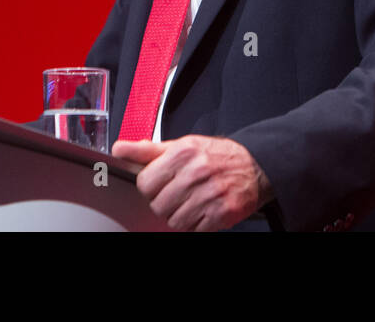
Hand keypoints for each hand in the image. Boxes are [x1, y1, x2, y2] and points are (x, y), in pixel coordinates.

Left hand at [112, 134, 272, 230]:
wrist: (255, 165)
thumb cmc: (216, 156)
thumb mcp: (182, 145)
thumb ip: (148, 150)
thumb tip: (120, 148)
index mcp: (182, 153)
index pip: (145, 183)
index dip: (150, 187)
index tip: (160, 183)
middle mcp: (196, 172)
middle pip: (158, 205)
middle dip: (164, 202)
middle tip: (178, 193)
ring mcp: (210, 194)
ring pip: (174, 221)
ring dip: (180, 215)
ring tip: (191, 202)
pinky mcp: (221, 213)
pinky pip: (194, 230)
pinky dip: (196, 224)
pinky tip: (203, 209)